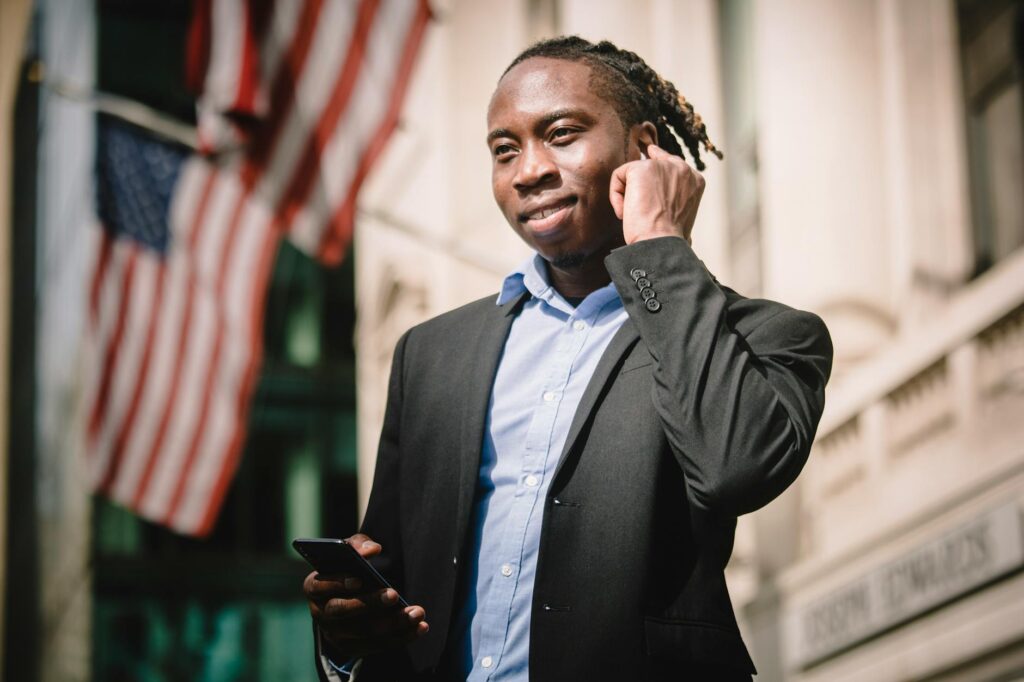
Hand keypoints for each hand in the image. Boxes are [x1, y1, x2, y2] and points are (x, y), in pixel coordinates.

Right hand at [303, 533, 427, 659]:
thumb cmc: (349, 567)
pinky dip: (400, 637)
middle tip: (394, 594)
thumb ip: (358, 545)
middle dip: (369, 604)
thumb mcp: (349, 551)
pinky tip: (420, 627)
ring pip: (364, 632)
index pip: (319, 586)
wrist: (350, 595)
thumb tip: (373, 550)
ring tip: (417, 613)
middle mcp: (320, 613)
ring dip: (392, 623)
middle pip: (342, 611)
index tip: (360, 579)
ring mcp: (335, 634)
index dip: (337, 583)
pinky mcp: (353, 648)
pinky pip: (377, 646)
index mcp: (314, 587)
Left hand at [609, 143, 705, 244]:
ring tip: (633, 216)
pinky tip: (623, 212)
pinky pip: (619, 175)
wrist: (660, 241)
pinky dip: (615, 195)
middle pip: (654, 160)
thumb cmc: (669, 238)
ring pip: (634, 173)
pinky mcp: (642, 168)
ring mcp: (663, 166)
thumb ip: (675, 201)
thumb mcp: (681, 217)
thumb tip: (668, 211)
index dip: (660, 160)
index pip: (675, 163)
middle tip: (631, 181)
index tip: (652, 152)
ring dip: (628, 195)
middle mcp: (682, 169)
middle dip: (640, 172)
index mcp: (695, 181)